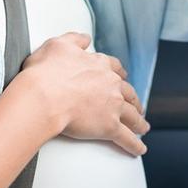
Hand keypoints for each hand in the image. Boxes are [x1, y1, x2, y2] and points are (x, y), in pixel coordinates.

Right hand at [16, 32, 148, 155]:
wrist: (44, 96)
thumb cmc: (46, 72)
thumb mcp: (57, 45)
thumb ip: (74, 40)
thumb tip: (85, 38)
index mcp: (99, 65)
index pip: (115, 68)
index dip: (119, 74)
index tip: (123, 77)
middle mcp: (110, 84)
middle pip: (128, 93)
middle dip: (134, 100)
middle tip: (137, 106)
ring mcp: (112, 106)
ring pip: (132, 115)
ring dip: (139, 122)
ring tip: (143, 128)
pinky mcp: (109, 127)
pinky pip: (127, 137)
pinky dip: (135, 145)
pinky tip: (140, 150)